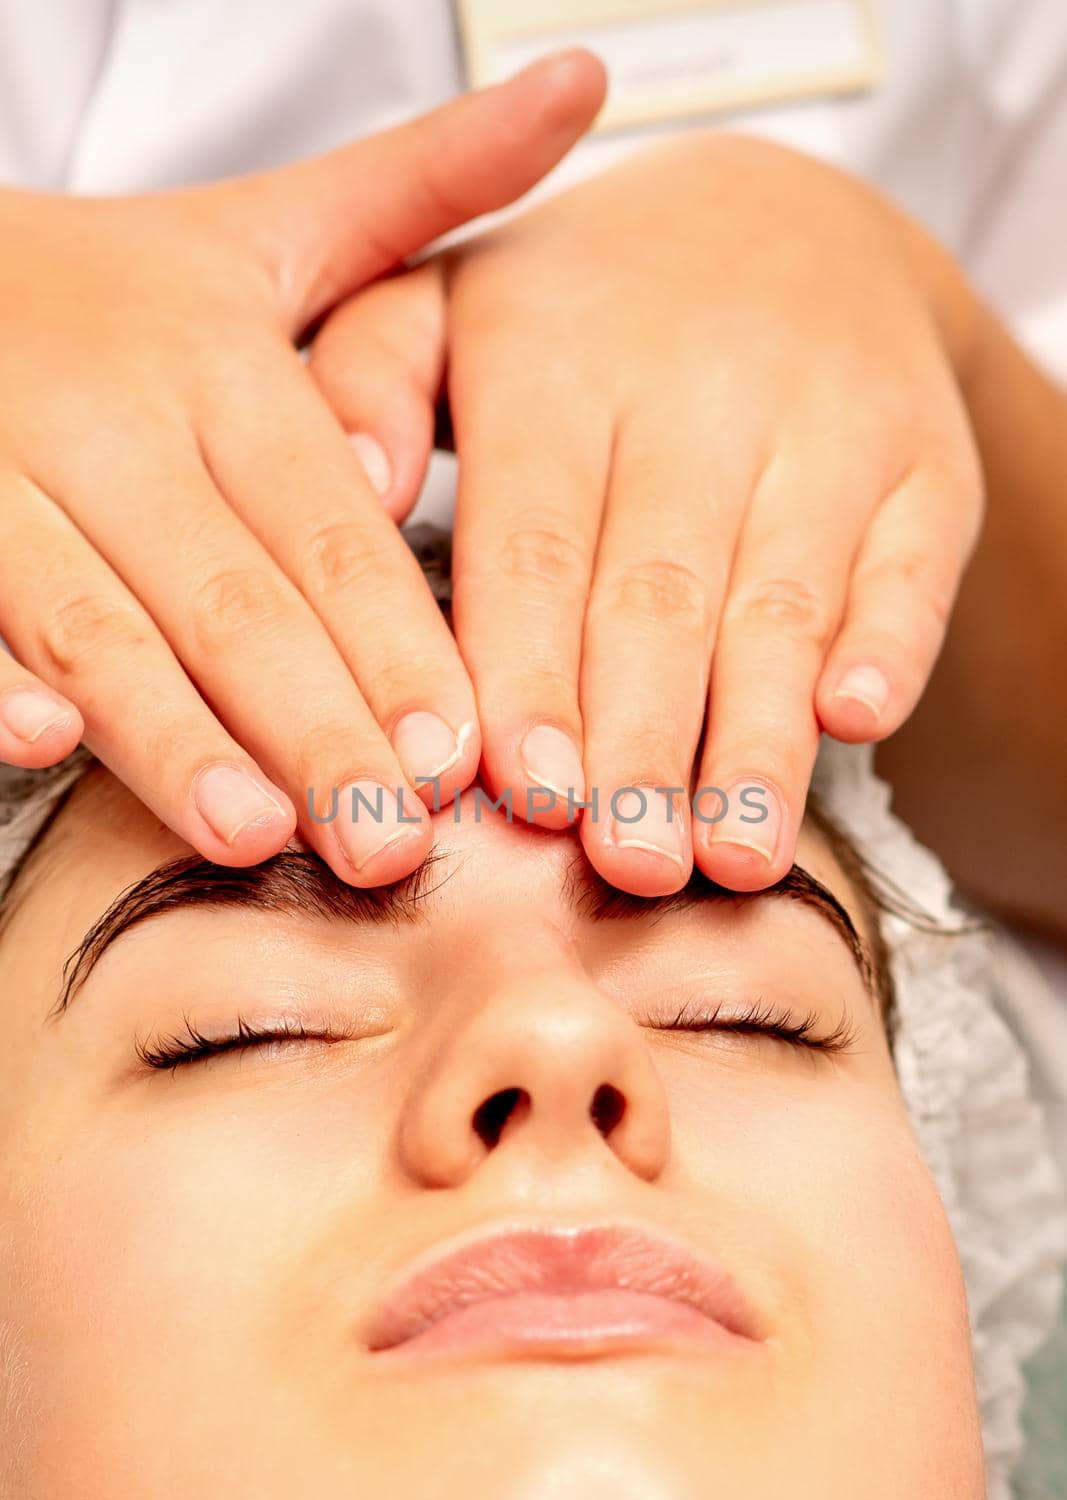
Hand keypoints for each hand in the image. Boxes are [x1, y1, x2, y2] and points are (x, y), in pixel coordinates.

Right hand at [0, 50, 605, 884]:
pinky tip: (40, 745)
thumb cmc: (119, 281)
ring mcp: (0, 477)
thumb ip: (426, 182)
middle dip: (314, 724)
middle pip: (232, 595)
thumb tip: (587, 83)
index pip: (324, 525)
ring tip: (252, 833)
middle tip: (390, 840)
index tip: (461, 751)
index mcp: (215, 359)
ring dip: (173, 733)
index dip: (391, 640)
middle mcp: (111, 419)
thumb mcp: (271, 225)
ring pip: (99, 625)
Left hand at [310, 132, 984, 893]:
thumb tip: (350, 486)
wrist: (781, 226)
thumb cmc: (581, 311)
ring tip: (733, 857)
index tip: (524, 792)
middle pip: (659, 594)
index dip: (533, 673)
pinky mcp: (922, 468)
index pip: (538, 541)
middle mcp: (696, 392)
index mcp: (557, 360)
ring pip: (783, 602)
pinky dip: (890, 643)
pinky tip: (856, 722)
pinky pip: (911, 564)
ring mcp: (827, 427)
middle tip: (625, 864)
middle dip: (643, 740)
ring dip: (758, 738)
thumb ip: (369, 378)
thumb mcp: (448, 301)